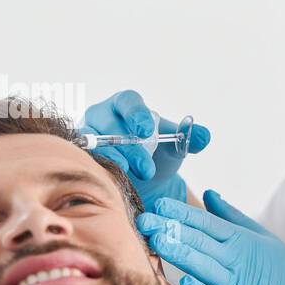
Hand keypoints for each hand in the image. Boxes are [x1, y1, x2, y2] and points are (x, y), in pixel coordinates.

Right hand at [80, 90, 209, 206]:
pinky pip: (85, 162)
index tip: (148, 130)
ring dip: (114, 160)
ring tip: (129, 174)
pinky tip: (113, 183)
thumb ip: (190, 139)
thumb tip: (203, 136)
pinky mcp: (80, 158)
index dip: (137, 114)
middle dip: (130, 147)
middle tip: (147, 168)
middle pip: (110, 125)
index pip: (128, 101)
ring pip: (95, 145)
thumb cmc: (157, 154)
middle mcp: (101, 117)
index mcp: (126, 106)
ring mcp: (87, 137)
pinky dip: (99, 171)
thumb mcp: (175, 146)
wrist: (144, 182)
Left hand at [136, 190, 284, 284]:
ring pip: (204, 268)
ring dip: (180, 255)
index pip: (208, 223)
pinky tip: (185, 283)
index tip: (159, 204)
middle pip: (200, 242)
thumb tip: (209, 194)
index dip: (182, 213)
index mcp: (242, 242)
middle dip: (171, 230)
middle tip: (144, 220)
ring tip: (158, 243)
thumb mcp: (264, 240)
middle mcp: (238, 262)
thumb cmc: (284, 279)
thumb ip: (233, 218)